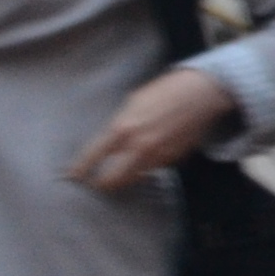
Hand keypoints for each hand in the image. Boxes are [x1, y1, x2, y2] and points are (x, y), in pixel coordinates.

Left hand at [68, 66, 239, 191]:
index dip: (80, 169)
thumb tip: (112, 140)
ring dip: (127, 177)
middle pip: (113, 180)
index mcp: (122, 128)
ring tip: (122, 173)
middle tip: (98, 184)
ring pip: (135, 178)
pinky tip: (149, 156)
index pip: (93, 156)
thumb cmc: (166, 91)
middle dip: (103, 184)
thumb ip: (121, 124)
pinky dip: (148, 166)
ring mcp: (157, 156)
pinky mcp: (174, 159)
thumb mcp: (134, 102)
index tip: (72, 177)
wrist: (202, 94)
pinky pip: (155, 169)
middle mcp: (138, 147)